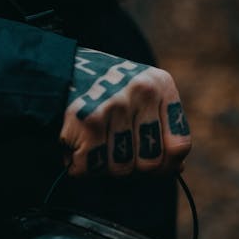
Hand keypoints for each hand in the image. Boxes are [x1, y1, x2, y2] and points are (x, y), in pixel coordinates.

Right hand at [60, 47, 190, 176]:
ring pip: (120, 169)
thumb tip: (177, 168)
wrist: (59, 68)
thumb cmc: (108, 93)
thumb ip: (162, 132)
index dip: (167, 166)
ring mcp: (114, 105)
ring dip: (105, 167)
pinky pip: (92, 168)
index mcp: (160, 86)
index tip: (154, 167)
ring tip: (95, 145)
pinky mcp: (87, 120)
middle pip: (149, 164)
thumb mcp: (143, 99)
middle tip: (116, 154)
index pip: (178, 146)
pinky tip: (78, 149)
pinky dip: (81, 168)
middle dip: (133, 168)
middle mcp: (141, 92)